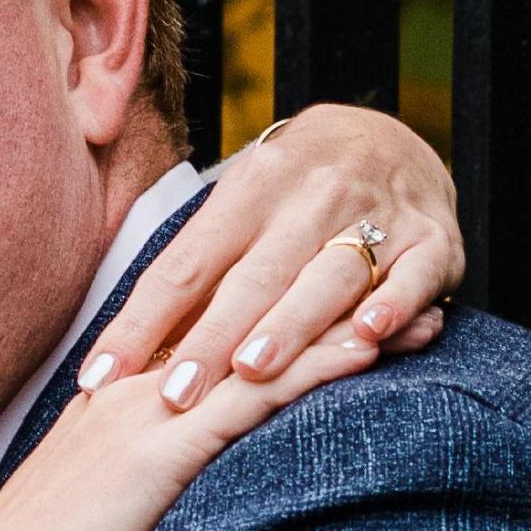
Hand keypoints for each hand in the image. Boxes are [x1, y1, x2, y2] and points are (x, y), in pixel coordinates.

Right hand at [0, 304, 391, 530]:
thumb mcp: (84, 521)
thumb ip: (125, 497)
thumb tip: (158, 508)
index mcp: (111, 403)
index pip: (209, 340)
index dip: (276, 314)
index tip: (333, 299)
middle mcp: (132, 391)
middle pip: (248, 328)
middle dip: (324, 303)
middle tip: (396, 282)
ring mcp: (149, 413)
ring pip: (264, 350)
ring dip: (346, 326)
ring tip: (419, 312)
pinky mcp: (166, 450)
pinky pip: (259, 397)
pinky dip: (317, 369)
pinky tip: (369, 354)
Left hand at [96, 101, 461, 401]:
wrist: (392, 135)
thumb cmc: (292, 194)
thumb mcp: (239, 209)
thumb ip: (194, 274)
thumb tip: (121, 354)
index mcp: (248, 192)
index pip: (183, 266)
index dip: (140, 323)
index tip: (98, 380)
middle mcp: (310, 197)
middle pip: (253, 277)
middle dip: (211, 338)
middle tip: (174, 395)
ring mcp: (375, 216)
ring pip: (329, 276)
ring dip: (291, 325)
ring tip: (254, 372)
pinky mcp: (432, 240)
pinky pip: (414, 273)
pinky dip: (394, 303)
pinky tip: (369, 334)